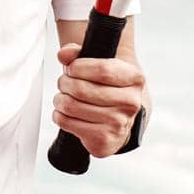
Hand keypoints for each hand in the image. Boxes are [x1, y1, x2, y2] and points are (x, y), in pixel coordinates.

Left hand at [51, 42, 146, 157]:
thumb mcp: (97, 64)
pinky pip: (67, 122)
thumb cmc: (104, 86)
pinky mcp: (104, 139)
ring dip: (59, 99)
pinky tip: (67, 113)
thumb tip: (64, 54)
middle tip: (64, 83)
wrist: (117, 118)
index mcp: (134, 78)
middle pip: (82, 89)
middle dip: (64, 83)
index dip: (78, 67)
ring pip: (71, 105)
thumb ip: (77, 53)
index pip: (102, 70)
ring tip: (64, 98)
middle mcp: (131, 102)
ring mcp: (119, 123)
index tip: (71, 68)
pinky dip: (59, 116)